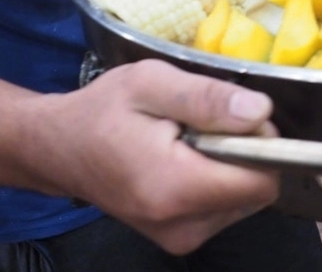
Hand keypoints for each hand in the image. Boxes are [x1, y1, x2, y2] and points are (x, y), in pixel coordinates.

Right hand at [36, 59, 279, 254]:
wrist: (59, 149)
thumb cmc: (104, 110)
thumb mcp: (151, 83)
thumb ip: (207, 99)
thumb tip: (262, 113)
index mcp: (175, 188)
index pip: (260, 180)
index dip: (260, 143)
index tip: (232, 117)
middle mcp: (182, 225)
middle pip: (256, 190)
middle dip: (245, 153)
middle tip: (204, 124)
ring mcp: (181, 238)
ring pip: (245, 199)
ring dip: (231, 166)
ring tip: (189, 140)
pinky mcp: (181, 239)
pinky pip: (226, 207)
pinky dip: (217, 181)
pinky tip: (186, 160)